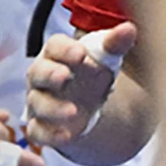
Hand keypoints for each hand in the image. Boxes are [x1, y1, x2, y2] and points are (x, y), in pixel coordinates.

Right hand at [24, 22, 135, 146]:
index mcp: (56, 53)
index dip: (65, 49)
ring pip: (38, 103)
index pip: (54, 46)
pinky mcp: (39, 126)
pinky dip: (50, 135)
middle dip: (50, 74)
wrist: (87, 105)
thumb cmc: (91, 73)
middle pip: (38, 72)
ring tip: (74, 111)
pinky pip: (37, 131)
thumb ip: (115, 44)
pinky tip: (67, 136)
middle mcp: (42, 76)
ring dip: (54, 108)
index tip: (81, 53)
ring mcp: (38, 102)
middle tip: (64, 76)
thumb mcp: (106, 58)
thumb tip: (129, 29)